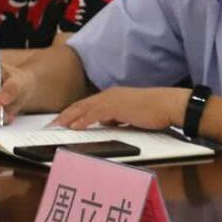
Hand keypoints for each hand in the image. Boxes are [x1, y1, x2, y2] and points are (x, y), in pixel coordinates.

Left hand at [53, 87, 187, 130]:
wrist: (170, 105)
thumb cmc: (156, 110)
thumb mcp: (132, 114)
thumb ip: (118, 117)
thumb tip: (109, 123)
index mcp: (114, 95)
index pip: (88, 104)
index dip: (73, 112)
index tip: (62, 121)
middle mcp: (111, 94)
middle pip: (81, 104)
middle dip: (65, 115)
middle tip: (51, 124)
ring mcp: (113, 99)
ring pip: (84, 108)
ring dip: (69, 118)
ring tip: (56, 126)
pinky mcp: (117, 106)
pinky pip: (94, 114)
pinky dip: (82, 120)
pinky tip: (74, 127)